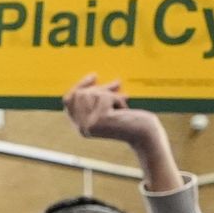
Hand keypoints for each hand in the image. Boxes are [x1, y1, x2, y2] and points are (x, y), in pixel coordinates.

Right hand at [62, 76, 182, 191]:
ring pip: (93, 94)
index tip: (93, 76)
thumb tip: (92, 77)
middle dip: (100, 87)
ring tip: (122, 106)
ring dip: (111, 95)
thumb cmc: (132, 121)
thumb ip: (97, 98)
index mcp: (81, 126)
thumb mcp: (110, 109)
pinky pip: (106, 97)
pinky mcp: (100, 119)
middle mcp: (81, 127)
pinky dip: (118, 99)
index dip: (79, 86)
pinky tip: (125, 111)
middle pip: (81, 94)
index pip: (68, 101)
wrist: (145, 135)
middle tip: (117, 85)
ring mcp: (89, 124)